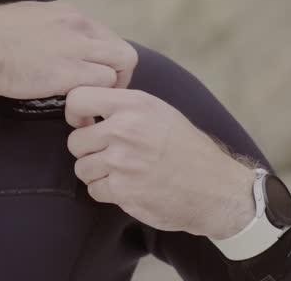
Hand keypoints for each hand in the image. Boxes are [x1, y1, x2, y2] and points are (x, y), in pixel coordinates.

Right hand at [0, 1, 137, 99]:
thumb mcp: (28, 17)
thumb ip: (50, 28)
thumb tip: (54, 41)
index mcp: (69, 13)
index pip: (107, 36)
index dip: (104, 60)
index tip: (92, 76)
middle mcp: (80, 26)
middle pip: (123, 52)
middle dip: (119, 76)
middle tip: (100, 95)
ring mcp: (77, 48)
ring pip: (121, 68)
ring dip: (109, 90)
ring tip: (91, 106)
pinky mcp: (70, 72)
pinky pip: (103, 85)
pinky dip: (96, 101)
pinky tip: (79, 112)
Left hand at [65, 86, 256, 238]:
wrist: (215, 188)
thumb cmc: (186, 148)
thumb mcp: (158, 111)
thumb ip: (123, 105)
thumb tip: (85, 104)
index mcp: (134, 105)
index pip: (78, 98)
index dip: (75, 113)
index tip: (85, 122)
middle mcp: (125, 130)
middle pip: (75, 140)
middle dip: (88, 149)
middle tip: (110, 153)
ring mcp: (122, 162)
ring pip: (82, 167)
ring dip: (97, 172)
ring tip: (122, 171)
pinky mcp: (123, 190)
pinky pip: (94, 189)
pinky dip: (106, 191)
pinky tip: (127, 186)